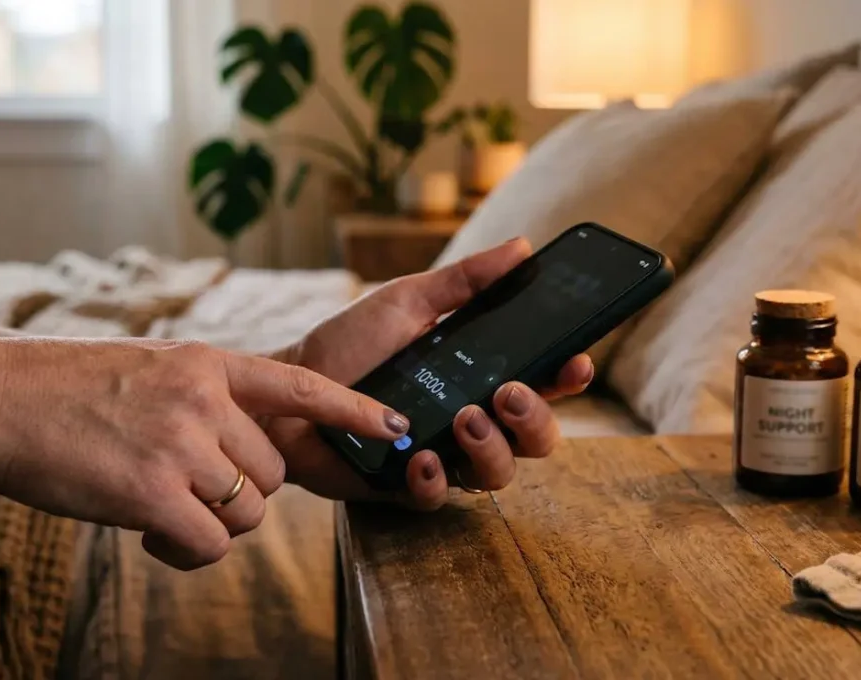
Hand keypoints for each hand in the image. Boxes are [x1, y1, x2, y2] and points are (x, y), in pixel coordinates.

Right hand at [0, 338, 406, 569]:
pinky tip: (145, 532)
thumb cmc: (66, 390)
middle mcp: (204, 399)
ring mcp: (180, 445)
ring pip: (247, 512)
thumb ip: (205, 400)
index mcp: (208, 363)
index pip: (301, 386)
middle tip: (188, 490)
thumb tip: (246, 455)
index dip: (353, 411)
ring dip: (213, 523)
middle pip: (273, 471)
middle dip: (243, 492)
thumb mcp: (151, 370)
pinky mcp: (152, 494)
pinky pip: (209, 543)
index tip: (395, 427)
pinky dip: (185, 550)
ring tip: (158, 509)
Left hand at [268, 238, 594, 508]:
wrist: (285, 389)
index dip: (567, 377)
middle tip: (510, 394)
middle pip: (536, 438)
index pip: (542, 383)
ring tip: (466, 419)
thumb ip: (464, 281)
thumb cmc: (347, 345)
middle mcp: (470, 420)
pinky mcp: (403, 488)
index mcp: (479, 376)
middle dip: (537, 420)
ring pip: (498, 474)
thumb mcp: (407, 303)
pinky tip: (419, 457)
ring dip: (493, 449)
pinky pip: (438, 498)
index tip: (575, 360)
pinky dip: (434, 480)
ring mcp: (441, 456)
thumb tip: (522, 248)